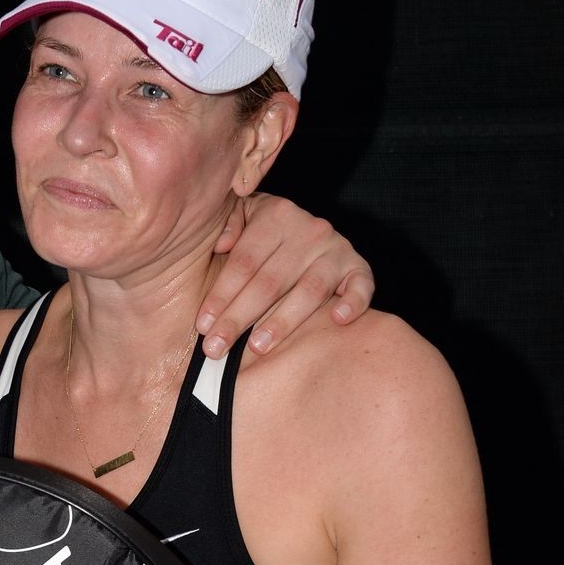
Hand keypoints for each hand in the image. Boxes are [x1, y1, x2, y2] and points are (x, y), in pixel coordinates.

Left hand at [201, 193, 374, 359]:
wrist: (302, 234)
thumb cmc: (261, 238)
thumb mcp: (240, 218)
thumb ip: (227, 225)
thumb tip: (222, 244)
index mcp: (276, 215)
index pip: (244, 262)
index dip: (221, 295)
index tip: (202, 326)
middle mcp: (310, 229)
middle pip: (270, 281)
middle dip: (239, 318)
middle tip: (216, 349)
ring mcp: (336, 249)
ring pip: (308, 291)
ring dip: (282, 321)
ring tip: (257, 346)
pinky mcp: (358, 268)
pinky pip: (361, 286)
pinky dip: (353, 303)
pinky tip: (337, 320)